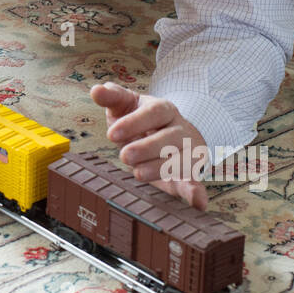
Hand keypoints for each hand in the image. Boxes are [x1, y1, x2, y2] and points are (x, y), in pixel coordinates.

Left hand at [90, 82, 208, 210]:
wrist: (167, 133)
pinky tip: (197, 202)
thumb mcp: (126, 104)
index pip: (154, 112)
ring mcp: (186, 152)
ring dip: (160, 169)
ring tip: (138, 173)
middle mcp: (179, 130)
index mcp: (164, 110)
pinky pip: (194, 183)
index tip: (111, 134)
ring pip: (179, 161)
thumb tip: (96, 89)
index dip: (134, 122)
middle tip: (124, 156)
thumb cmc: (140, 119)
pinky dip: (196, 193)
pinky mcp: (187, 174)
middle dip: (146, 148)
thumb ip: (112, 97)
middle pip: (169, 138)